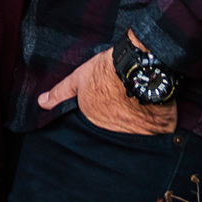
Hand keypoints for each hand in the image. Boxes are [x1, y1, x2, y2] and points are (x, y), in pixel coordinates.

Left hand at [37, 44, 177, 135]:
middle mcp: (114, 132)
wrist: (138, 67)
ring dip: (137, 126)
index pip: (96, 125)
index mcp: (94, 120)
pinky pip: (158, 133)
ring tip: (140, 107)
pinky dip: (157, 127)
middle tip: (123, 103)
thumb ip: (61, 93)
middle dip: (117, 121)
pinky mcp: (159, 131)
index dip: (102, 114)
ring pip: (135, 134)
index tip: (108, 107)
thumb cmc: (107, 71)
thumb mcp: (79, 78)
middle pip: (114, 130)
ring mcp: (137, 134)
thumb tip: (41, 104)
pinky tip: (157, 115)